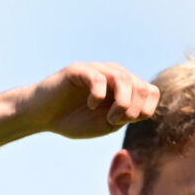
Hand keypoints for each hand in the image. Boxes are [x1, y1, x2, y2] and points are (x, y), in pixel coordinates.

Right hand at [22, 62, 158, 139]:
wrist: (43, 116)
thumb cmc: (75, 119)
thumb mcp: (107, 124)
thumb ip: (127, 115)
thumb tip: (142, 107)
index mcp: (124, 88)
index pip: (151, 92)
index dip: (144, 110)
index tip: (126, 122)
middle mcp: (114, 74)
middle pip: (141, 86)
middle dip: (132, 109)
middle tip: (114, 121)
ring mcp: (97, 70)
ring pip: (123, 79)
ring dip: (121, 103)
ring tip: (107, 117)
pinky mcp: (79, 70)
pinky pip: (99, 78)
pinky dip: (99, 95)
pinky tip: (91, 105)